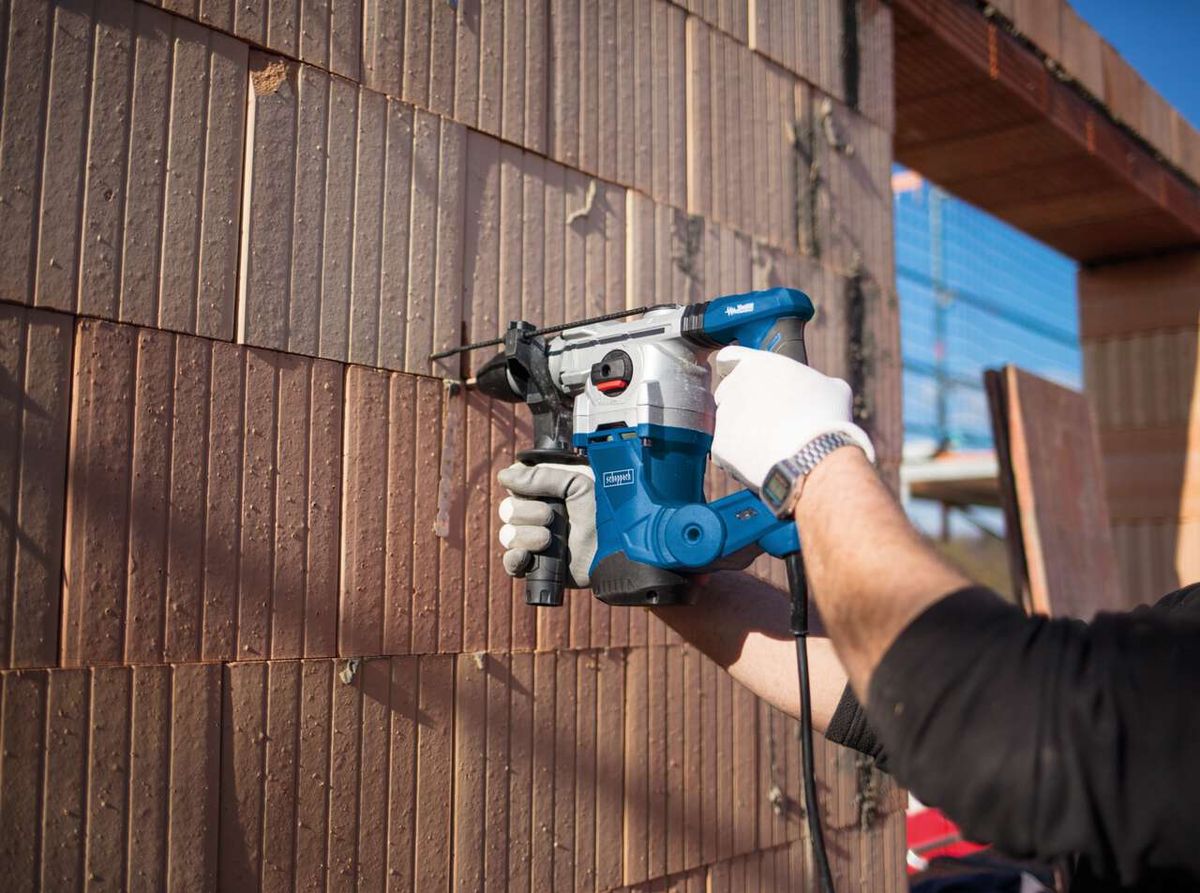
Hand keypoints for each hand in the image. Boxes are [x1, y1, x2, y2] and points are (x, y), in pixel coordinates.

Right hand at [497, 462, 596, 587]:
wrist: (616, 549)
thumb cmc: (604, 512)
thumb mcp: (578, 483)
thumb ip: (542, 476)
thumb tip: (504, 476)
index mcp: (548, 491)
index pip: (514, 483)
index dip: (517, 485)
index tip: (531, 490)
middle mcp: (538, 514)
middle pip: (507, 509)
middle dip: (526, 513)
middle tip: (549, 517)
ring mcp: (536, 540)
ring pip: (507, 535)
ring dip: (525, 536)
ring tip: (548, 540)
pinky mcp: (538, 565)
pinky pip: (510, 563)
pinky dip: (514, 559)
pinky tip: (526, 556)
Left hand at [711, 345, 874, 491]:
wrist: (814, 457)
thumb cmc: (827, 419)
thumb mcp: (833, 388)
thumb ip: (812, 381)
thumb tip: (817, 389)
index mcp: (759, 364)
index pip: (728, 357)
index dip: (734, 369)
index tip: (742, 381)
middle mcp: (735, 385)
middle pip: (726, 391)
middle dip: (740, 402)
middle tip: (764, 418)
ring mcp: (724, 415)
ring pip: (727, 421)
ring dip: (741, 429)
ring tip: (771, 442)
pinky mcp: (719, 444)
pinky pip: (726, 449)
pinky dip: (740, 455)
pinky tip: (764, 458)